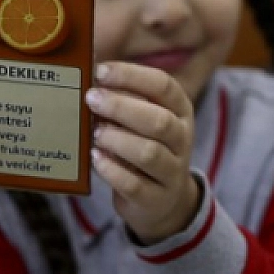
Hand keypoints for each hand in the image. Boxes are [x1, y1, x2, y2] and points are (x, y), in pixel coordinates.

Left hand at [88, 62, 201, 244]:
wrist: (164, 201)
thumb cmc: (144, 148)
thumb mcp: (143, 121)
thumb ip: (123, 100)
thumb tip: (91, 79)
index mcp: (180, 111)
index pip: (164, 86)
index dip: (132, 76)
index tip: (101, 72)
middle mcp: (182, 139)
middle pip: (159, 120)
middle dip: (121, 107)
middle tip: (91, 99)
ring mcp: (173, 171)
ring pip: (149, 153)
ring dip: (117, 140)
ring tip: (95, 134)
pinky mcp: (157, 199)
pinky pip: (134, 185)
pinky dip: (112, 170)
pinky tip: (95, 159)